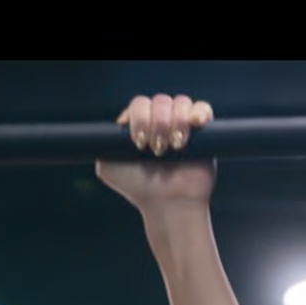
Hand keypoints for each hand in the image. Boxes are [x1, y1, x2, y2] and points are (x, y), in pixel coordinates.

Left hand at [96, 94, 214, 210]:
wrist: (168, 203)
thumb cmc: (138, 188)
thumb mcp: (108, 168)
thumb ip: (102, 144)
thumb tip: (115, 124)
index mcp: (138, 126)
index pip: (139, 105)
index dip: (140, 118)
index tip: (139, 142)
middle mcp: (159, 122)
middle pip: (160, 101)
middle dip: (158, 123)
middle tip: (157, 149)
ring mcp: (181, 125)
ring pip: (181, 102)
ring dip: (177, 122)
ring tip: (175, 147)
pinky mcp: (202, 131)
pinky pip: (202, 108)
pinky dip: (199, 113)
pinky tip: (196, 125)